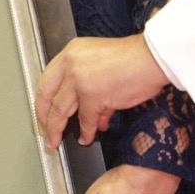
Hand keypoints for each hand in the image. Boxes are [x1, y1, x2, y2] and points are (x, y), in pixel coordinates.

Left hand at [35, 35, 169, 145]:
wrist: (153, 57)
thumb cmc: (134, 59)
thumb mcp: (101, 62)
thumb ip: (88, 83)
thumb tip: (87, 111)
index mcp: (71, 52)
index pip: (47, 79)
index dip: (42, 100)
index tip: (42, 111)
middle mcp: (71, 64)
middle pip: (48, 96)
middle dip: (44, 118)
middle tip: (44, 131)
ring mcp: (80, 81)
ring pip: (60, 111)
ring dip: (58, 129)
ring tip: (56, 141)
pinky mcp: (93, 96)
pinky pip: (85, 120)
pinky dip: (86, 132)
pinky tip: (86, 138)